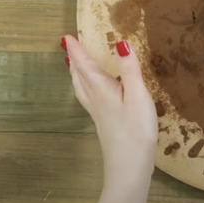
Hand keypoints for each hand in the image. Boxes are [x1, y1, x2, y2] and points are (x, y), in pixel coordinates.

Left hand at [62, 35, 157, 185]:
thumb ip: (130, 70)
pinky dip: (85, 88)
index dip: (77, 50)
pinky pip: (88, 98)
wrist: (128, 166)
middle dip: (75, 60)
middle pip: (80, 77)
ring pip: (82, 89)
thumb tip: (121, 43)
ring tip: (74, 66)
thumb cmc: (135, 130)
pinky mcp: (103, 124)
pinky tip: (93, 93)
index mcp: (101, 89)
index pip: (85, 65)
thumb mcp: (137, 96)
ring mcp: (98, 114)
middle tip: (68, 47)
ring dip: (77, 74)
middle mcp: (95, 100)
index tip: (66, 37)